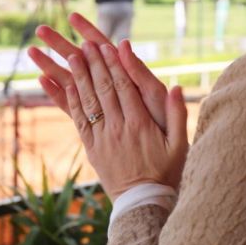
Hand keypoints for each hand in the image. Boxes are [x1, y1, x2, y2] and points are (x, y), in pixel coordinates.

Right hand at [27, 12, 168, 131]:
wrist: (159, 158)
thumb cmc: (163, 124)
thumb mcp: (154, 94)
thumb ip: (139, 72)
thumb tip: (123, 44)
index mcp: (127, 75)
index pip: (104, 46)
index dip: (89, 30)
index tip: (72, 16)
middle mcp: (111, 86)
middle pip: (82, 59)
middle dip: (61, 43)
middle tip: (40, 29)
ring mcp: (100, 103)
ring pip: (71, 80)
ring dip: (51, 64)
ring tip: (31, 50)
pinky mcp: (93, 122)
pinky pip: (71, 106)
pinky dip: (56, 94)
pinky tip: (41, 80)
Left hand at [61, 40, 187, 199]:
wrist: (143, 202)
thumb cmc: (166, 171)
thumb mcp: (179, 144)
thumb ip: (177, 114)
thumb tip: (176, 87)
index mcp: (140, 124)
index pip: (125, 86)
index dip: (115, 64)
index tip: (108, 45)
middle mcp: (118, 128)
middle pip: (103, 89)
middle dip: (94, 63)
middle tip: (85, 42)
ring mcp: (102, 138)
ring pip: (88, 101)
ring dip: (79, 76)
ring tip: (70, 55)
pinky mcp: (92, 147)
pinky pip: (79, 119)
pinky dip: (71, 100)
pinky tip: (66, 85)